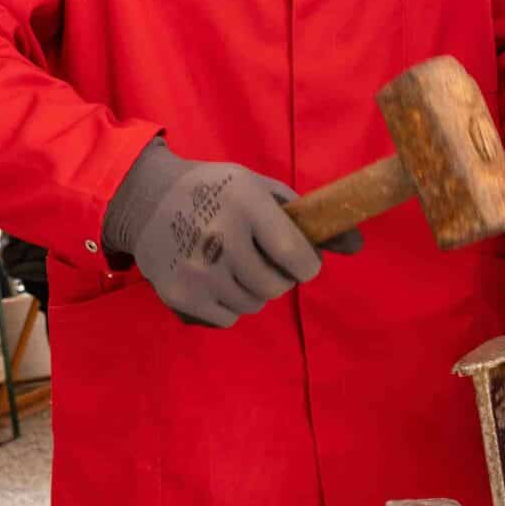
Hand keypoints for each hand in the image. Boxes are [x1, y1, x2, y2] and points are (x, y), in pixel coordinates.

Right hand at [106, 142, 357, 327]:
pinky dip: (230, 304)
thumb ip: (306, 217)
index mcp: (246, 205)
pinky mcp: (180, 295)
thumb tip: (358, 246)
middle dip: (280, 276)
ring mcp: (198, 271)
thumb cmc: (216, 190)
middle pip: (277, 286)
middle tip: (265, 260)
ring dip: (254, 290)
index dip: (307, 264)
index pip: (295, 254)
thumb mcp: (260, 188)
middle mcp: (221, 239)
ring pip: (254, 303)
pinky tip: (216, 278)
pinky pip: (228, 317)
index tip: (302, 260)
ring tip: (237, 265)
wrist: (146, 199)